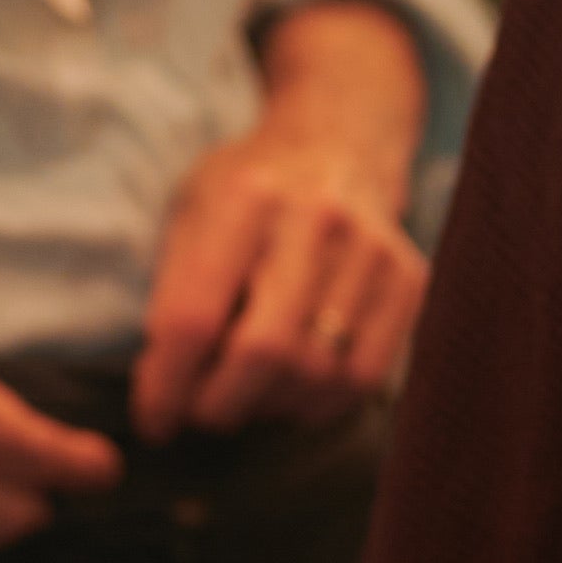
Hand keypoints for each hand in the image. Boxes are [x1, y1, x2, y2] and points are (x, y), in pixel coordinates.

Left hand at [131, 0, 430, 439]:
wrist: (340, 142)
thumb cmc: (249, 191)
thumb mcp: (191, 211)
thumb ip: (173, 292)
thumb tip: (162, 388)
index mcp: (244, 197)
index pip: (195, 316)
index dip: (167, 384)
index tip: (153, 420)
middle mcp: (316, 219)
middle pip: (263, 351)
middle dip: (219, 404)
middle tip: (198, 414)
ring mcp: (371, 250)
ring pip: (314, 374)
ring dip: (267, 405)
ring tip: (244, 391)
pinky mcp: (409, 280)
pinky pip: (362, 377)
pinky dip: (318, 402)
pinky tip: (292, 388)